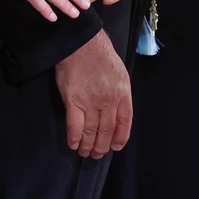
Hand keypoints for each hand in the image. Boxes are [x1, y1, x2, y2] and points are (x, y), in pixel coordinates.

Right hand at [54, 29, 132, 158]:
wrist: (82, 43)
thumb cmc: (100, 53)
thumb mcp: (120, 72)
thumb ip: (119, 92)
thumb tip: (115, 109)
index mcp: (122, 93)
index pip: (125, 122)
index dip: (120, 137)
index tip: (115, 146)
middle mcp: (109, 100)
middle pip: (107, 130)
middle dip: (102, 146)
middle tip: (97, 154)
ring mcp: (91, 102)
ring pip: (91, 131)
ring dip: (88, 145)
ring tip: (85, 152)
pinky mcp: (73, 101)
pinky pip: (74, 125)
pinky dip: (74, 137)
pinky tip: (74, 144)